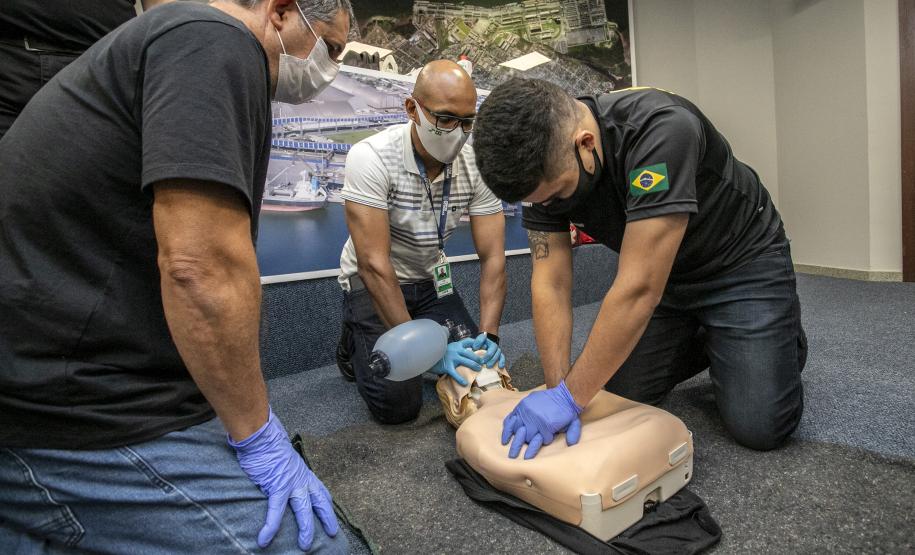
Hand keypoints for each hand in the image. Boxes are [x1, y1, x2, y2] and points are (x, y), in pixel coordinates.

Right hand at [229, 409, 338, 549]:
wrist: (262, 437)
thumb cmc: (269, 446)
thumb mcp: (285, 460)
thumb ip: (287, 472)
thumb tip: (281, 478)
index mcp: (303, 473)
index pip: (320, 490)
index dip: (326, 504)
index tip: (331, 513)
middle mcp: (302, 479)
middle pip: (319, 502)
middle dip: (327, 519)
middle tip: (333, 533)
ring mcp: (291, 483)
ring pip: (303, 510)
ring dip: (306, 529)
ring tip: (305, 546)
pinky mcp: (277, 486)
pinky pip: (276, 511)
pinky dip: (271, 526)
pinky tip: (264, 539)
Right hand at [431, 338, 482, 385]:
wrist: (427, 356)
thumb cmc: (439, 353)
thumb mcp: (448, 346)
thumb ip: (456, 347)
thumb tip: (465, 347)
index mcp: (457, 345)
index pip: (469, 341)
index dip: (477, 344)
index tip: (484, 347)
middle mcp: (455, 350)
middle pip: (470, 353)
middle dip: (478, 358)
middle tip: (483, 362)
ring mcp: (451, 358)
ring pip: (466, 362)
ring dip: (474, 366)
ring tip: (479, 369)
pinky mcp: (447, 367)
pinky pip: (455, 373)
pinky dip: (460, 379)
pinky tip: (465, 383)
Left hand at [472, 333, 504, 368]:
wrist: (480, 354)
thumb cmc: (475, 351)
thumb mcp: (472, 347)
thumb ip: (472, 346)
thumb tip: (474, 349)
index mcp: (484, 339)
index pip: (482, 337)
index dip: (479, 342)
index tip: (474, 348)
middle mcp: (491, 343)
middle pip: (493, 346)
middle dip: (488, 355)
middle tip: (482, 361)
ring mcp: (496, 349)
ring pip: (498, 352)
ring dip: (493, 360)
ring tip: (488, 366)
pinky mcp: (500, 355)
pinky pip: (502, 357)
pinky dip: (502, 361)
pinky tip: (500, 366)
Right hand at [501, 381, 582, 459]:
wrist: (563, 394)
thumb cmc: (567, 411)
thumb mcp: (573, 423)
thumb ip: (573, 433)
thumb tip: (571, 443)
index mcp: (547, 424)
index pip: (540, 441)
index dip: (541, 443)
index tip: (536, 449)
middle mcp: (535, 418)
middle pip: (526, 437)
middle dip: (522, 446)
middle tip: (513, 456)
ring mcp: (527, 411)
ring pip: (516, 428)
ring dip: (512, 439)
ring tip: (507, 448)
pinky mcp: (522, 406)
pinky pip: (511, 417)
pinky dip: (508, 427)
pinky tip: (505, 436)